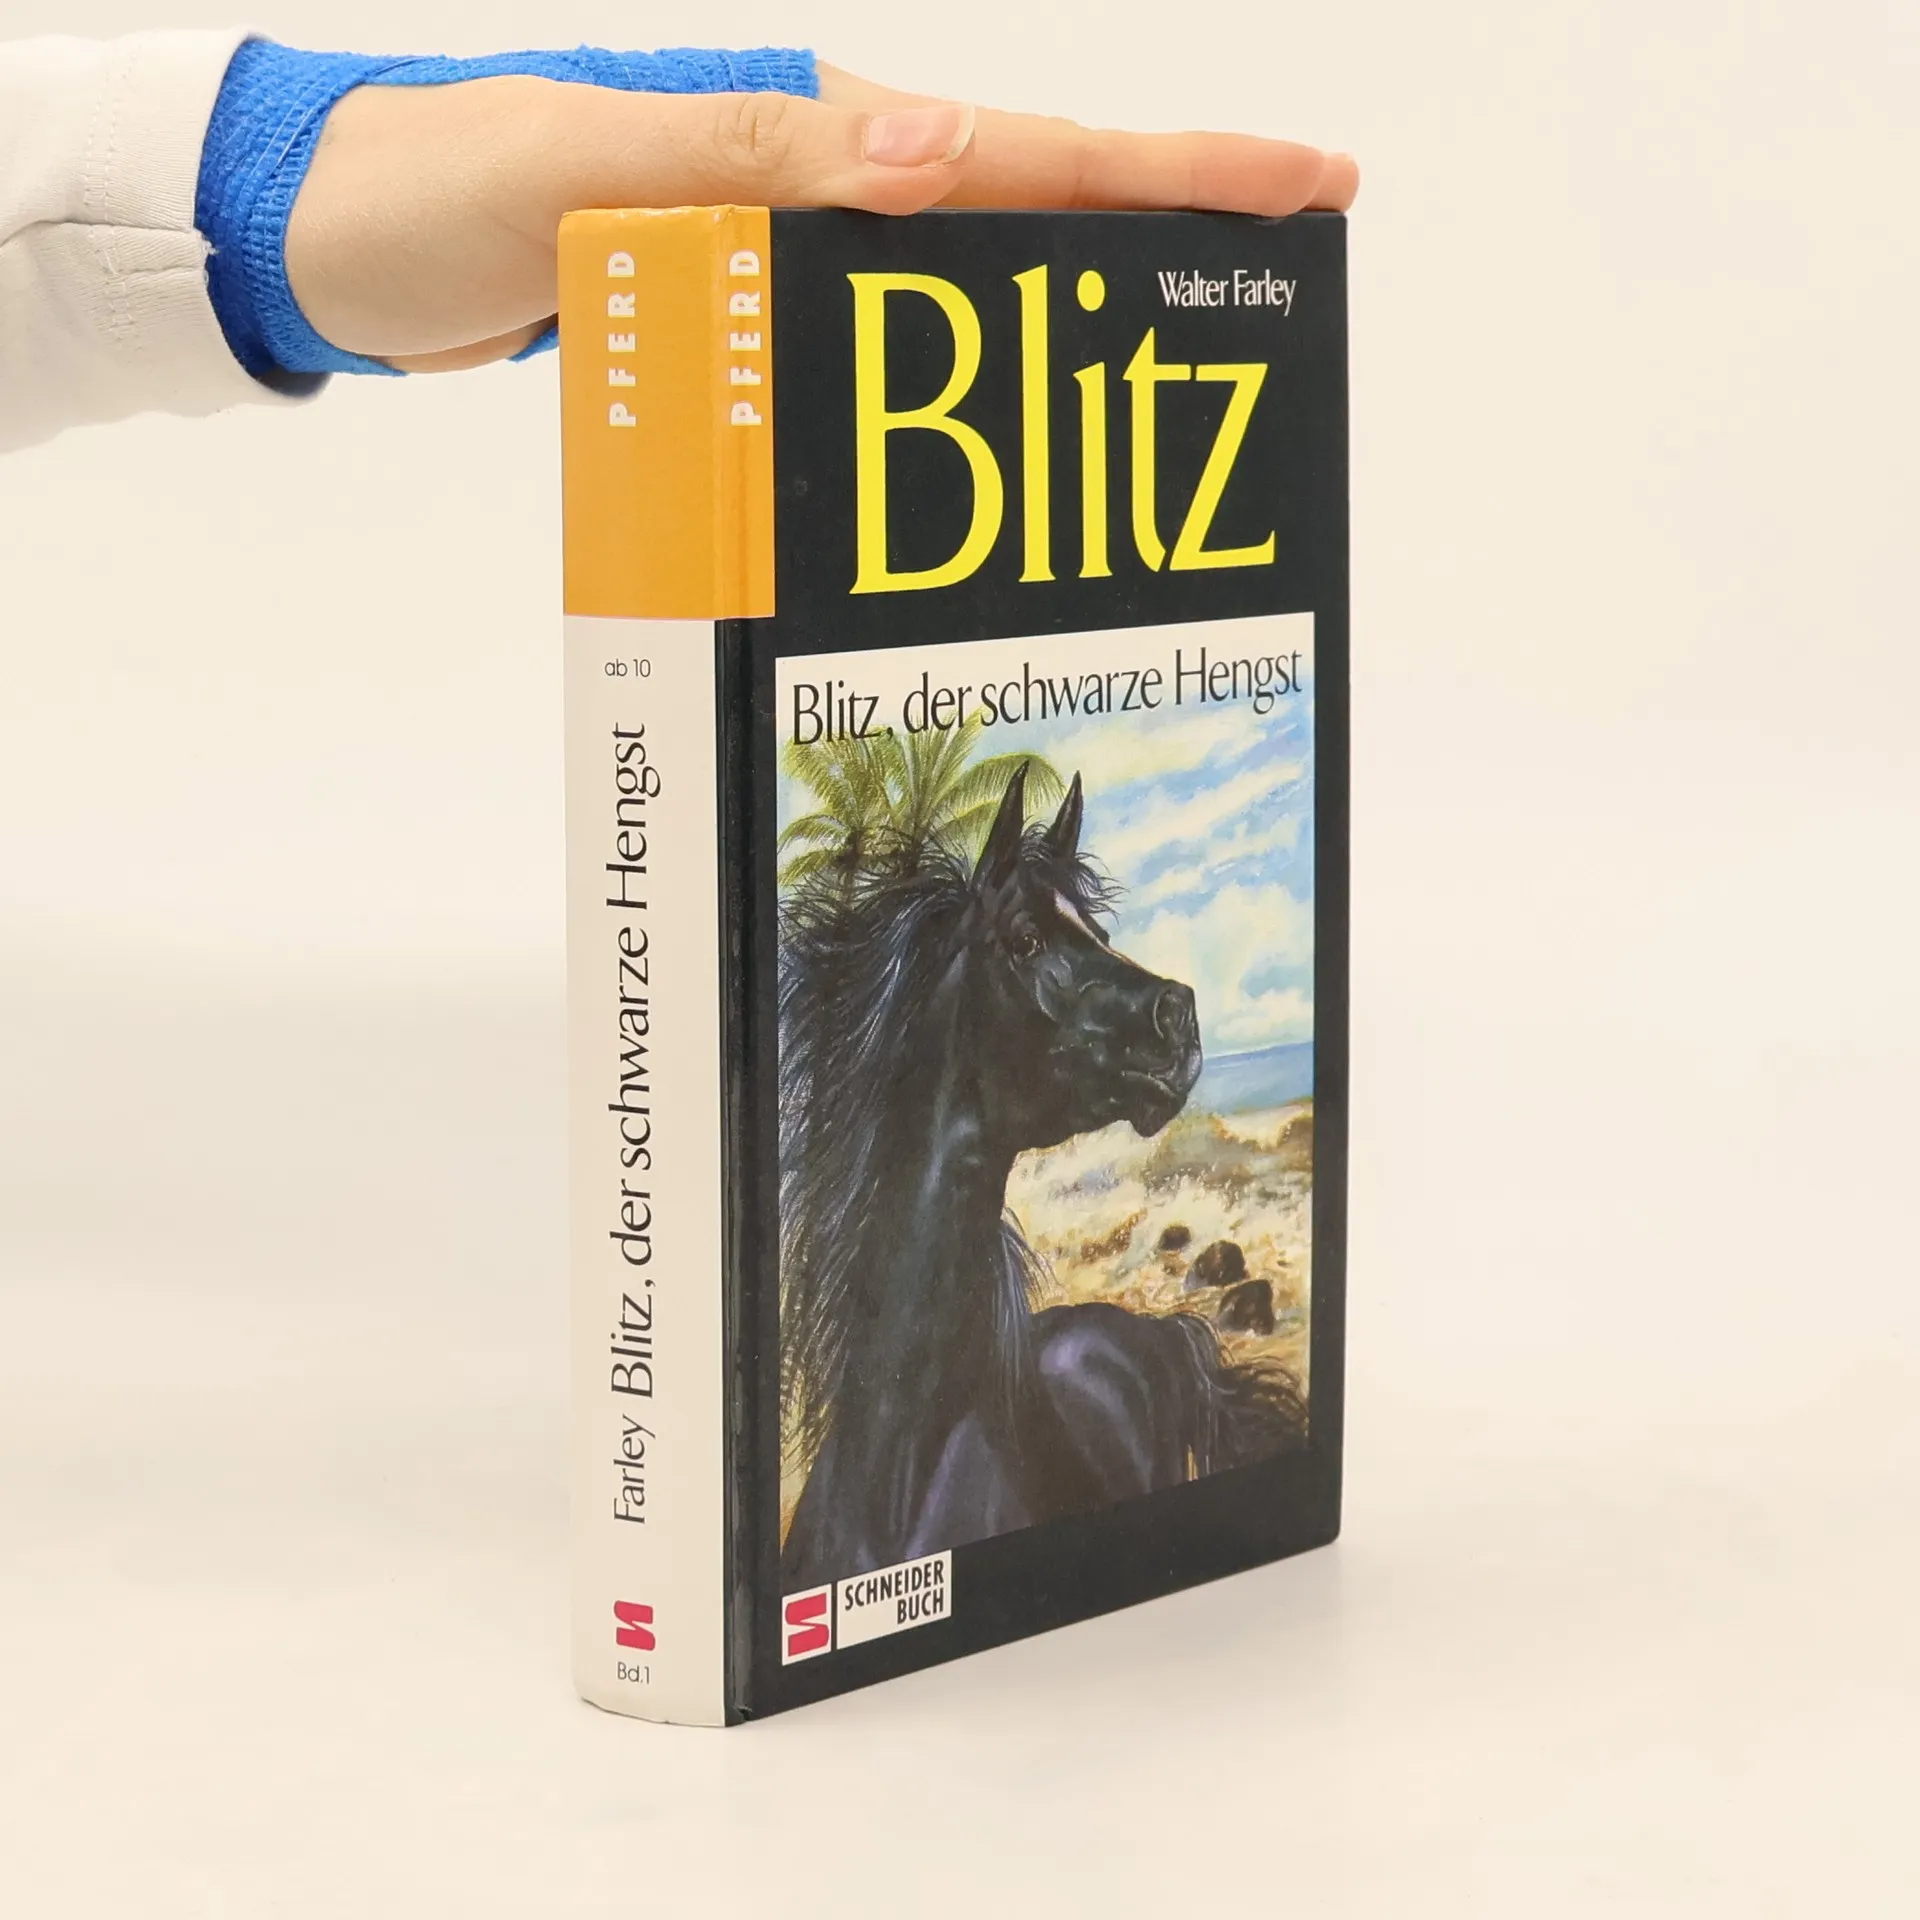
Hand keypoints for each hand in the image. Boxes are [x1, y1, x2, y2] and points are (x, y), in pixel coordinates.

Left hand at [285, 64, 1357, 371]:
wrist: (340, 244)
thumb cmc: (439, 196)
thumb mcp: (583, 164)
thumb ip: (746, 157)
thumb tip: (930, 161)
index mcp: (807, 139)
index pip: (1021, 157)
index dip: (1170, 175)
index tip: (1307, 185)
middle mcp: (818, 193)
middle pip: (1027, 218)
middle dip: (1161, 244)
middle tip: (1286, 282)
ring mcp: (785, 259)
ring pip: (964, 289)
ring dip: (1069, 320)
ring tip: (1172, 374)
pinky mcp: (743, 322)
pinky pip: (878, 348)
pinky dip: (952, 382)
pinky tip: (992, 427)